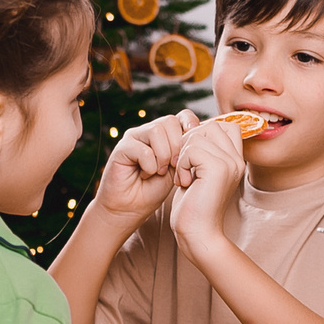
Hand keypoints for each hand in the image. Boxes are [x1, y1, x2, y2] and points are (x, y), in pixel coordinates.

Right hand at [92, 111, 200, 225]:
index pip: (182, 116)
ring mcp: (134, 137)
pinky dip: (150, 166)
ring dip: (163, 156)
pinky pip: (143, 149)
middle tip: (175, 167)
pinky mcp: (122, 148)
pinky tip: (145, 175)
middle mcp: (149, 131)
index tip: (196, 146)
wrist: (131, 208)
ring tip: (160, 172)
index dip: (191, 126)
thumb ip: (186, 152)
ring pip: (157, 131)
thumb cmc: (153, 190)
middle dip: (177, 146)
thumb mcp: (178, 169)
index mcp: (165, 134)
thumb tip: (201, 136)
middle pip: (170, 121)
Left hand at [168, 115, 249, 250]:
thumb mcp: (199, 173)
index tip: (191, 157)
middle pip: (211, 126)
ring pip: (198, 135)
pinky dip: (181, 164)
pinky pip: (191, 149)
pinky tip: (183, 183)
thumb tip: (191, 128)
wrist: (198, 234)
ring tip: (184, 177)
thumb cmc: (194, 207)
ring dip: (182, 154)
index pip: (226, 126)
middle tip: (184, 166)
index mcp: (235, 160)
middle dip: (189, 141)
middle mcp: (237, 160)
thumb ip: (202, 152)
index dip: (204, 133)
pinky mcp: (218, 169)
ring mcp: (230, 163)